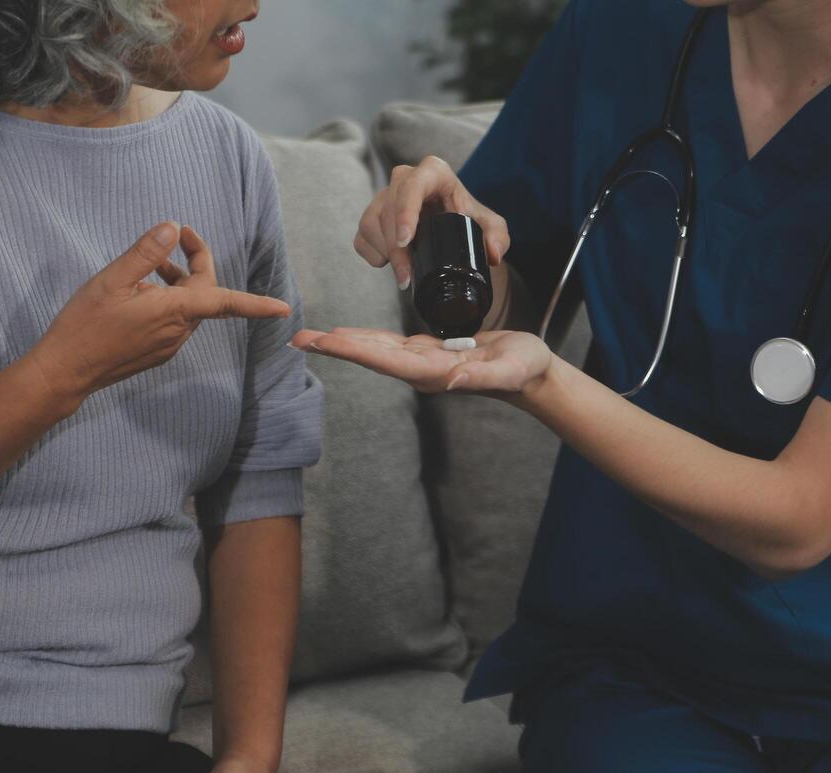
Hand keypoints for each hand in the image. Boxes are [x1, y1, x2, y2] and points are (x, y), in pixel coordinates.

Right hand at [25, 223, 290, 407]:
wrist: (65, 371)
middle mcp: (178, 332)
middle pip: (206, 295)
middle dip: (196, 264)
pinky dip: (168, 301)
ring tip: (150, 264)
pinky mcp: (157, 353)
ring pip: (189, 308)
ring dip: (178, 283)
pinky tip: (140, 292)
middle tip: (177, 237)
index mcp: (174, 312)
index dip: (256, 304)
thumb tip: (171, 228)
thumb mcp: (112, 279)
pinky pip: (175, 322)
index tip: (283, 309)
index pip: (226, 303)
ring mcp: (169, 346)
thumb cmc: (85, 324)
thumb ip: (145, 252)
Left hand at [290, 327, 553, 398]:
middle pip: (371, 356)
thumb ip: (481, 376)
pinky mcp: (427, 352)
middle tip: (299, 339)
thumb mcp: (509, 370)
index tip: (325, 341)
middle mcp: (421, 370)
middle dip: (336, 347)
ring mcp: (422, 362)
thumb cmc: (523, 370)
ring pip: (375, 350)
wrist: (531, 374)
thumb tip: (451, 379)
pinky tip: (348, 335)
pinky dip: (364, 338)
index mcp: (434, 372)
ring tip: (312, 337)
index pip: (385, 360)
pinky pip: (388, 346)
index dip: (354, 349)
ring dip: (343, 343)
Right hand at [356, 156, 510, 290]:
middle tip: (407, 277)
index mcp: (434, 173)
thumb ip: (498, 237)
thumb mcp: (491, 227)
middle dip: (395, 247)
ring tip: (404, 276)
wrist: (454, 230)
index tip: (405, 240)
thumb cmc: (471, 222)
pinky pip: (361, 236)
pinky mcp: (373, 217)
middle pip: (388, 208)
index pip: (413, 185)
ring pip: (371, 223)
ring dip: (384, 253)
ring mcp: (385, 197)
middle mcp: (405, 179)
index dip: (405, 211)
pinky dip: (372, 254)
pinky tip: (388, 264)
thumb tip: (492, 254)